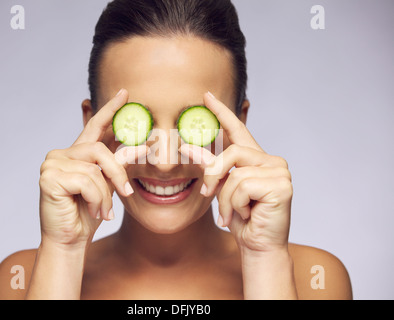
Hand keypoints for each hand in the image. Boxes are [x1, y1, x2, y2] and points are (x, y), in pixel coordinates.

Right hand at [38, 89, 147, 248]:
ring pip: (95, 168)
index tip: (125, 93)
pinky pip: (86, 181)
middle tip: (127, 192)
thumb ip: (118, 164)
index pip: (95, 126)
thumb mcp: (108, 185)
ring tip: (103, 210)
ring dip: (106, 194)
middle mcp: (62, 154)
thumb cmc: (89, 213)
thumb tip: (144, 144)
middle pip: (100, 149)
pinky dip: (96, 199)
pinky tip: (91, 211)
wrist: (70, 240)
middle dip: (117, 172)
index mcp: (77, 154)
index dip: (110, 109)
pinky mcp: (48, 177)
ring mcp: (52, 163)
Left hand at [180, 92, 292, 252]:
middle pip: (232, 152)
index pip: (238, 130)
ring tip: (231, 214)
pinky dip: (235, 204)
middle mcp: (271, 161)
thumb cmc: (241, 219)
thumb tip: (187, 146)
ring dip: (225, 198)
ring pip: (235, 173)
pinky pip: (242, 185)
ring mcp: (279, 171)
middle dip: (214, 175)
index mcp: (256, 160)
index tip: (206, 96)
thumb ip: (210, 167)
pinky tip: (245, 215)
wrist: (258, 247)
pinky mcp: (281, 184)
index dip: (222, 112)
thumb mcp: (221, 190)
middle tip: (206, 194)